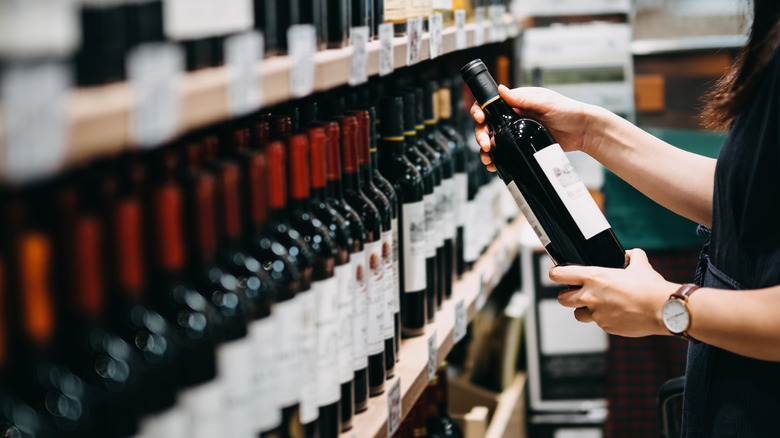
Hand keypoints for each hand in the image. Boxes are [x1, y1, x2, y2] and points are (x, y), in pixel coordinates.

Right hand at [470, 85, 607, 170]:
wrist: (583, 131)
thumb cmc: (568, 111)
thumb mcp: (545, 102)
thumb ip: (523, 98)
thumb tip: (501, 90)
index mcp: (515, 103)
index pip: (490, 104)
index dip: (480, 111)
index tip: (480, 118)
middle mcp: (513, 117)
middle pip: (487, 125)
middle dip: (481, 135)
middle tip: (485, 145)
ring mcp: (517, 133)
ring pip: (493, 141)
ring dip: (486, 151)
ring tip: (488, 159)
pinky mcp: (522, 147)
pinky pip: (505, 153)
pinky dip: (497, 160)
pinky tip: (494, 166)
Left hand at [550, 249, 679, 337]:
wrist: (663, 309)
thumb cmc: (650, 287)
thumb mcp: (640, 264)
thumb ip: (632, 256)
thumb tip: (630, 254)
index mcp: (593, 277)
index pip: (559, 274)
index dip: (555, 274)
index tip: (556, 274)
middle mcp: (590, 296)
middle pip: (562, 298)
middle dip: (567, 295)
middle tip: (575, 293)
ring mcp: (597, 313)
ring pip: (577, 314)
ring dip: (583, 310)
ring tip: (595, 306)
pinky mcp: (606, 327)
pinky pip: (598, 323)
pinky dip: (603, 319)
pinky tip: (615, 314)